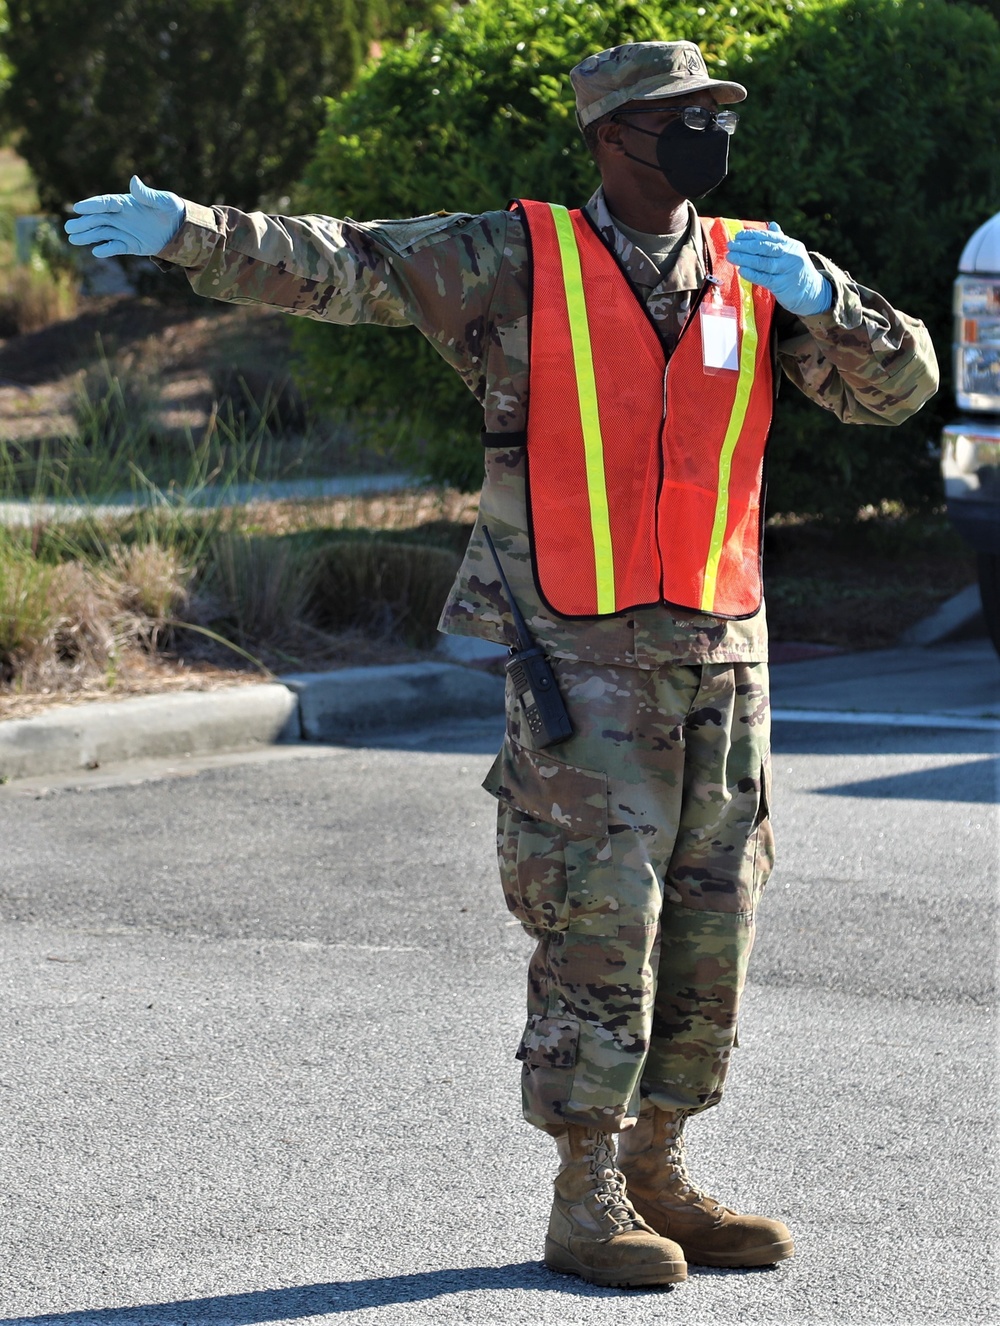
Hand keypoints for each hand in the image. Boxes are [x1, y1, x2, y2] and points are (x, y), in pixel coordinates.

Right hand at [64, 176, 183, 257]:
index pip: (105, 203)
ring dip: (88, 236)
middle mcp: (120, 216)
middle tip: (68, 228)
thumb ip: (147, 194)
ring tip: (73, 240)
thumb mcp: (163, 201)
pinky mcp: (130, 244)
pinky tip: (96, 252)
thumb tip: (133, 180)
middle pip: (97, 219)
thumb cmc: (171, 209)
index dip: (91, 205)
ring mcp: (124, 230)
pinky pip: (115, 246)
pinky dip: (107, 249)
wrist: (181, 228)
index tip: (78, 208)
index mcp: (125, 202)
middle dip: (83, 223)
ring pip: (102, 233)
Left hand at [726, 221, 831, 316]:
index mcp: (790, 245)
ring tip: (731, 256)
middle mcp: (790, 255)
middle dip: (745, 246)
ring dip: (745, 259)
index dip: (752, 235)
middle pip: (765, 248)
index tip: (738, 236)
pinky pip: (765, 278)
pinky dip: (752, 274)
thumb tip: (771, 224)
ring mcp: (787, 270)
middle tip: (730, 245)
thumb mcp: (791, 252)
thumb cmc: (796, 270)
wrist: (812, 292)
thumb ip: (780, 239)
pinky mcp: (783, 285)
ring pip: (763, 263)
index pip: (769, 237)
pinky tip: (741, 270)